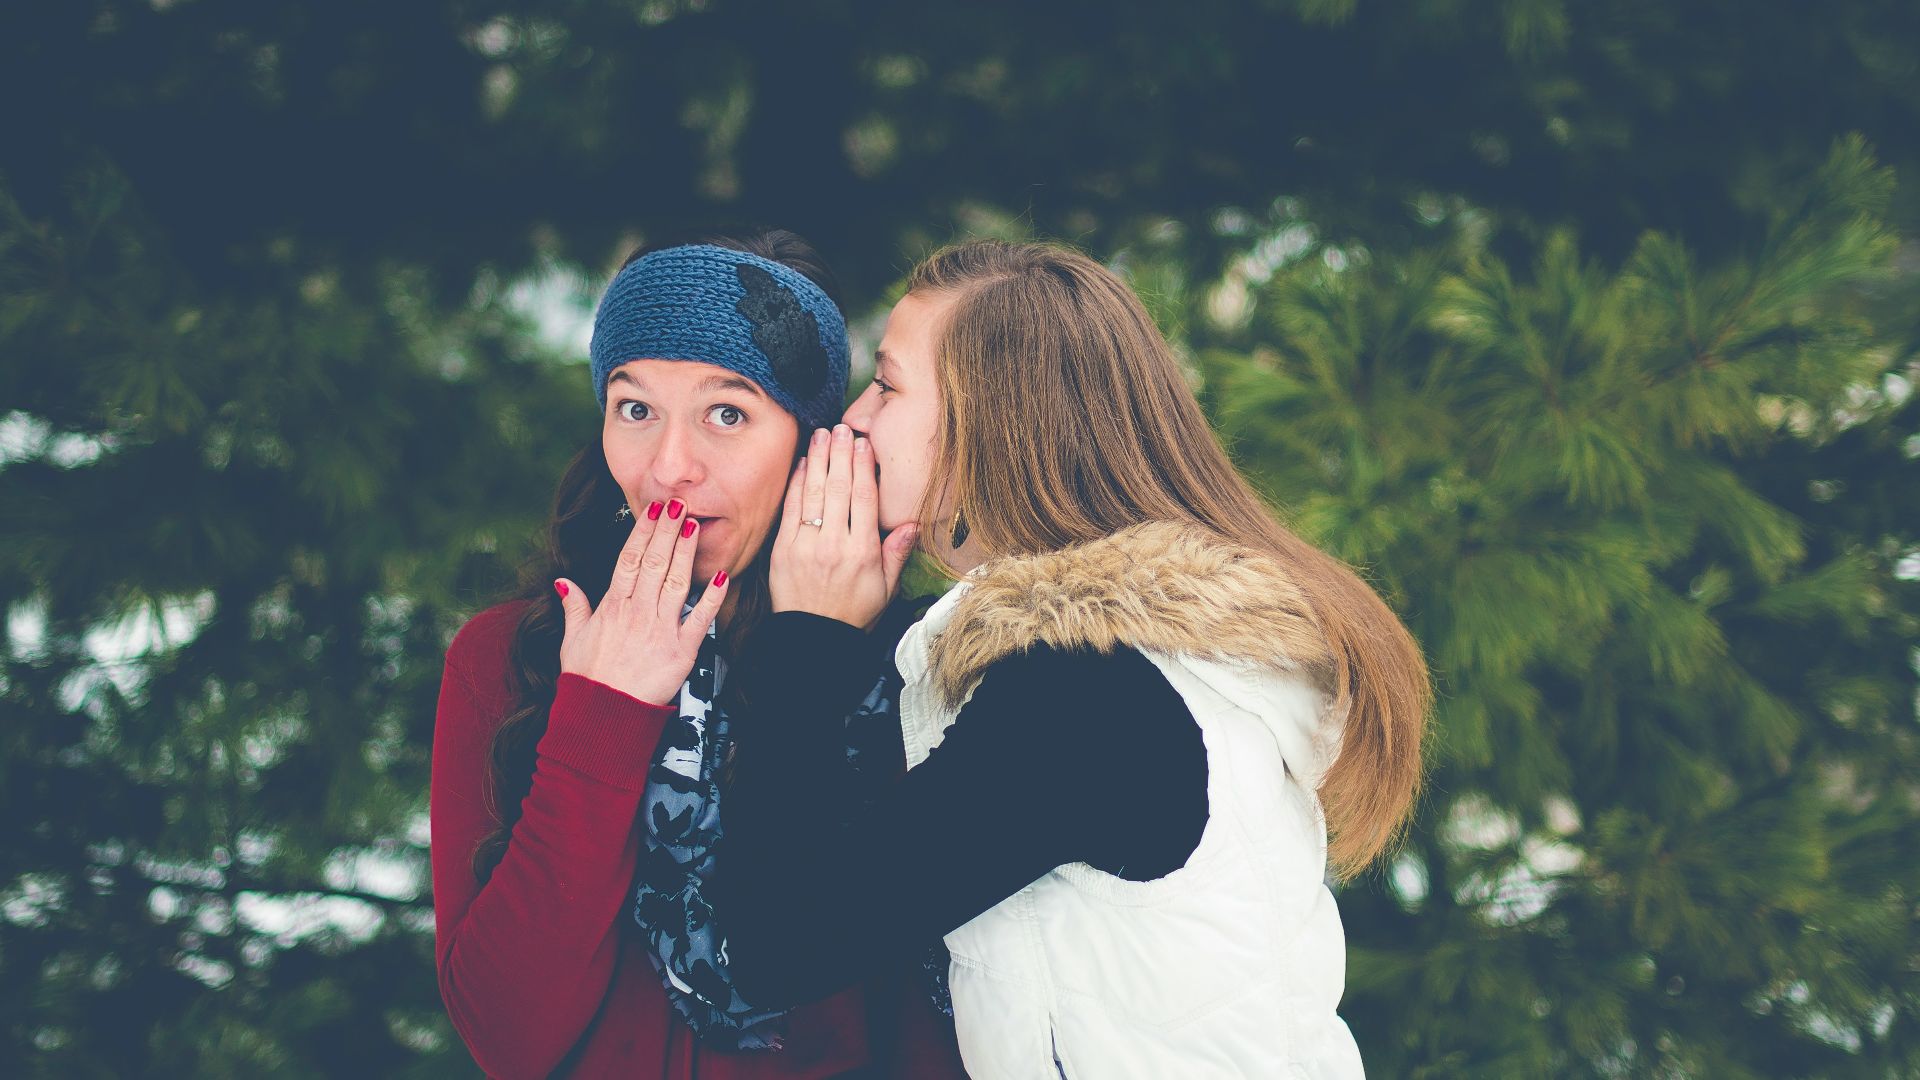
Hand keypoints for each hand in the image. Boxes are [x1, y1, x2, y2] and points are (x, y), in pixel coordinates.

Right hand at [554, 500, 729, 705]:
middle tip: (678, 504)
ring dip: (686, 553)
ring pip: (675, 582)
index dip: (642, 533)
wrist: (602, 716)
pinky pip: (700, 619)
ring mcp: (659, 630)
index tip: (653, 510)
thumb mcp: (572, 641)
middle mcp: (636, 613)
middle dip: (667, 531)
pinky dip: (712, 597)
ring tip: (695, 525)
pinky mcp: (681, 651)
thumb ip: (573, 607)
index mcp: (612, 607)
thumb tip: (563, 582)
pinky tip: (722, 576)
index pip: (629, 560)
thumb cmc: (587, 680)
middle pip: (654, 563)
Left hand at [770, 425, 918, 628]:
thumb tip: (912, 523)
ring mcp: (806, 545)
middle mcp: (834, 545)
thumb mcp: (886, 589)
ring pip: (814, 493)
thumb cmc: (853, 613)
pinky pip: (791, 509)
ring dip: (819, 459)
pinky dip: (797, 484)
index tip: (864, 443)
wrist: (814, 639)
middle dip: (841, 453)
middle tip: (843, 427)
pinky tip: (803, 463)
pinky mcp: (783, 550)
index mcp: (863, 552)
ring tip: (823, 434)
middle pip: (839, 488)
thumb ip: (896, 554)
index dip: (864, 467)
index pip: (864, 499)